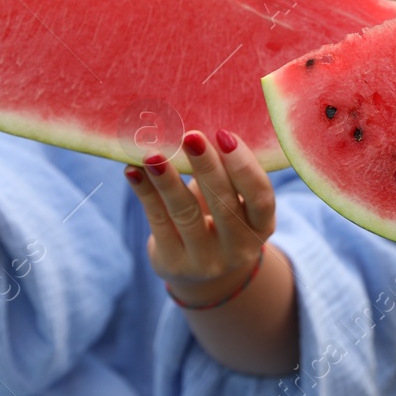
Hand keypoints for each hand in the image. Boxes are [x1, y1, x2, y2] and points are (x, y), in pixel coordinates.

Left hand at [124, 129, 275, 307]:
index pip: (261, 197)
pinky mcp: (173, 263)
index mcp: (261, 225)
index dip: (244, 167)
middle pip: (223, 204)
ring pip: (185, 214)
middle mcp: (238, 247)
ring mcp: (205, 261)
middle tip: (190, 135)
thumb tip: (198, 124)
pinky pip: (158, 221)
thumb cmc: (218, 216)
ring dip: (168, 180)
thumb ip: (225, 172)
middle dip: (206, 167)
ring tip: (153, 153)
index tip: (224, 134)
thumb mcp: (232, 200)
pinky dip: (145, 193)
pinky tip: (133, 171)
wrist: (198, 271)